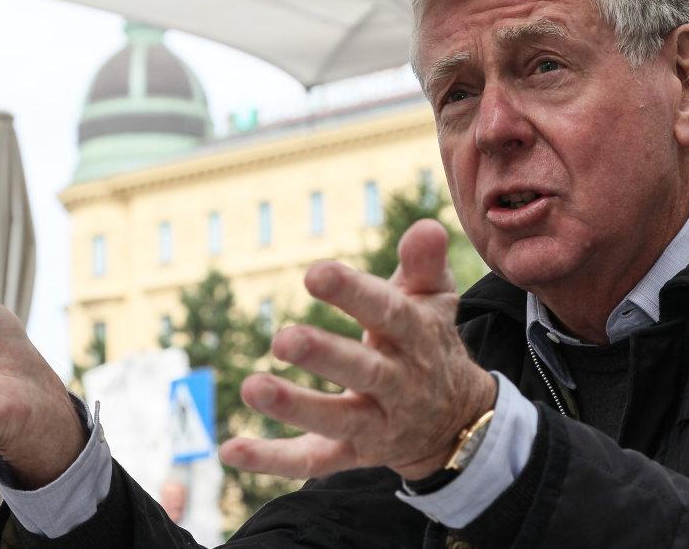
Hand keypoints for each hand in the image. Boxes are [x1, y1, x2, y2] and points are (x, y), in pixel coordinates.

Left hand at [219, 219, 496, 480]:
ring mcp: (376, 424)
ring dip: (295, 407)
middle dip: (324, 356)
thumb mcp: (435, 300)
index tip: (316, 274)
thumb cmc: (429, 341)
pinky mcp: (351, 455)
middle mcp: (399, 384)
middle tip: (283, 339)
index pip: (387, 313)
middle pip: (363, 371)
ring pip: (336, 419)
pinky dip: (271, 459)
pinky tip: (230, 448)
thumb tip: (424, 226)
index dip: (352, 294)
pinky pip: (311, 461)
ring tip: (252, 388)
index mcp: (415, 337)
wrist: (457, 420)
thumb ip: (424, 264)